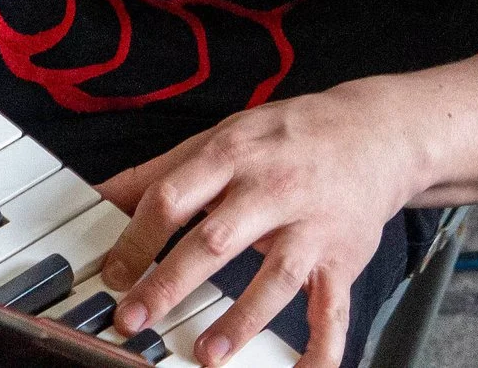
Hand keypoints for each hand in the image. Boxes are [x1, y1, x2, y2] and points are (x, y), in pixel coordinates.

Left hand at [96, 81, 425, 367]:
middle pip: (215, 240)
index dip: (136, 238)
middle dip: (169, 282)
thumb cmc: (287, 138)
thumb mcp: (223, 136)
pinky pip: (334, 309)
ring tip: (208, 353)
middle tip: (134, 319)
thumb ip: (163, 170)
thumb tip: (101, 195)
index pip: (173, 197)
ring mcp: (310, 227)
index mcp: (231, 156)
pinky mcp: (342, 259)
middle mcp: (271, 189)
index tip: (112, 275)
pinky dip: (322, 347)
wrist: (376, 133)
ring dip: (241, 319)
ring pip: (275, 277)